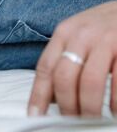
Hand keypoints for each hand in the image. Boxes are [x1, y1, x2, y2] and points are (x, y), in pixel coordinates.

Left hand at [28, 1, 116, 116]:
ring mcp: (105, 40)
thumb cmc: (106, 25)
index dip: (38, 94)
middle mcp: (81, 35)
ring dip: (89, 107)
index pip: (45, 67)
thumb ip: (65, 57)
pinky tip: (114, 110)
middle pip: (64, 77)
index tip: (35, 115)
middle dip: (66, 105)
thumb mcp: (80, 33)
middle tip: (72, 119)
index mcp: (64, 32)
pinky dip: (115, 101)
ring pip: (89, 83)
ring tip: (92, 118)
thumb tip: (50, 94)